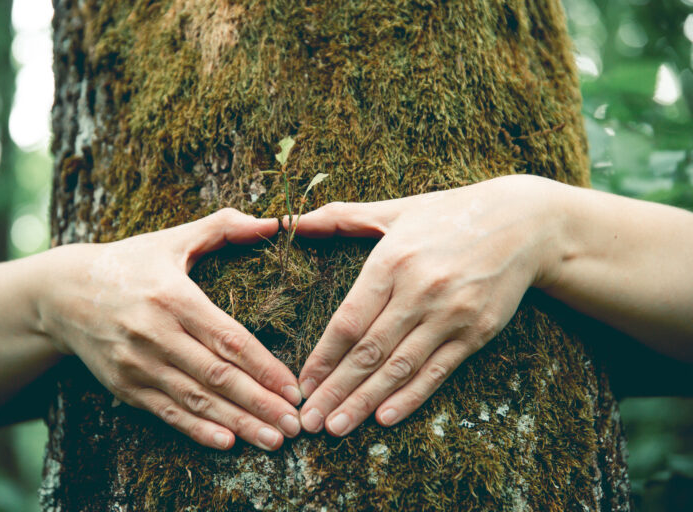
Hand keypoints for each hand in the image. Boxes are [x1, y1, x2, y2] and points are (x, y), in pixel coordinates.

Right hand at [39, 208, 301, 449]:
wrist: (60, 293)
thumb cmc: (129, 262)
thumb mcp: (172, 239)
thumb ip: (224, 227)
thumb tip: (276, 221)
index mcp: (173, 297)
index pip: (228, 338)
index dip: (264, 367)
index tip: (294, 387)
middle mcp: (154, 333)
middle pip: (217, 376)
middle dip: (260, 404)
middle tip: (294, 425)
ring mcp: (136, 364)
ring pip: (196, 400)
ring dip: (238, 423)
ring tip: (274, 440)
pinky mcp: (123, 385)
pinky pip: (166, 412)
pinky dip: (197, 430)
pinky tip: (227, 442)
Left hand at [290, 175, 564, 434]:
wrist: (524, 223)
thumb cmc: (449, 215)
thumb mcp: (395, 210)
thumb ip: (340, 217)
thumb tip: (291, 222)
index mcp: (392, 261)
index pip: (348, 322)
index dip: (322, 358)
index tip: (302, 384)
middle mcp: (420, 290)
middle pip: (368, 352)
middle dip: (334, 390)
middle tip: (308, 421)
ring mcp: (451, 314)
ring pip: (399, 368)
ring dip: (364, 402)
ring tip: (336, 427)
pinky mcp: (477, 332)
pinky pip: (437, 371)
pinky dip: (410, 397)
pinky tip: (385, 418)